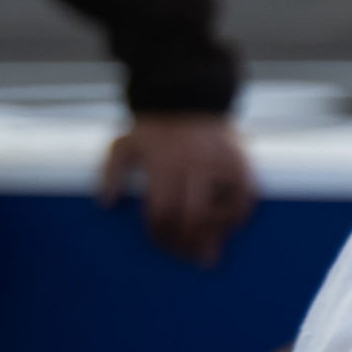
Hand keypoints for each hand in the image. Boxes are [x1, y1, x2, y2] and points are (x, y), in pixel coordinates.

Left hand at [98, 115, 257, 267]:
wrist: (187, 96)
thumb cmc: (153, 128)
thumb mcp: (123, 144)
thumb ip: (111, 173)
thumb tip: (106, 203)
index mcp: (163, 163)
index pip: (163, 212)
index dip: (161, 234)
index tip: (160, 242)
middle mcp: (194, 165)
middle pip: (192, 218)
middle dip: (186, 242)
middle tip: (183, 255)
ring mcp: (220, 164)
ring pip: (220, 213)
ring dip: (213, 236)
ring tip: (205, 250)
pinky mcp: (241, 163)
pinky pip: (245, 199)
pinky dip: (238, 216)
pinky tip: (228, 227)